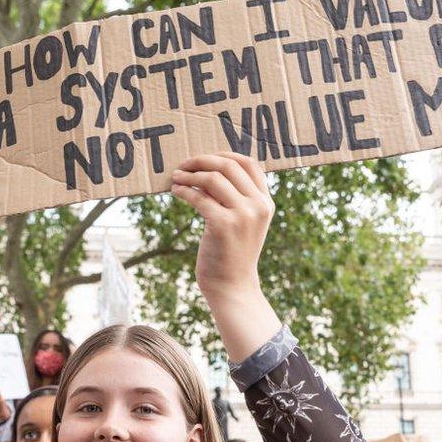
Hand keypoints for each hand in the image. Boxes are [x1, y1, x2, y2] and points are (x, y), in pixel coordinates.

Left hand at [171, 153, 272, 298]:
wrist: (232, 287)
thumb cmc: (232, 254)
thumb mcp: (244, 223)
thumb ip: (236, 198)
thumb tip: (208, 170)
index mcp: (266, 203)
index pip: (249, 163)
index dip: (224, 155)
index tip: (204, 158)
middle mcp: (258, 206)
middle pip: (229, 166)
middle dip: (202, 161)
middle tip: (183, 164)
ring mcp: (242, 216)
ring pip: (213, 179)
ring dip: (189, 175)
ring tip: (175, 177)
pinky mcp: (223, 226)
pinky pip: (199, 198)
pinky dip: (184, 191)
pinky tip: (175, 191)